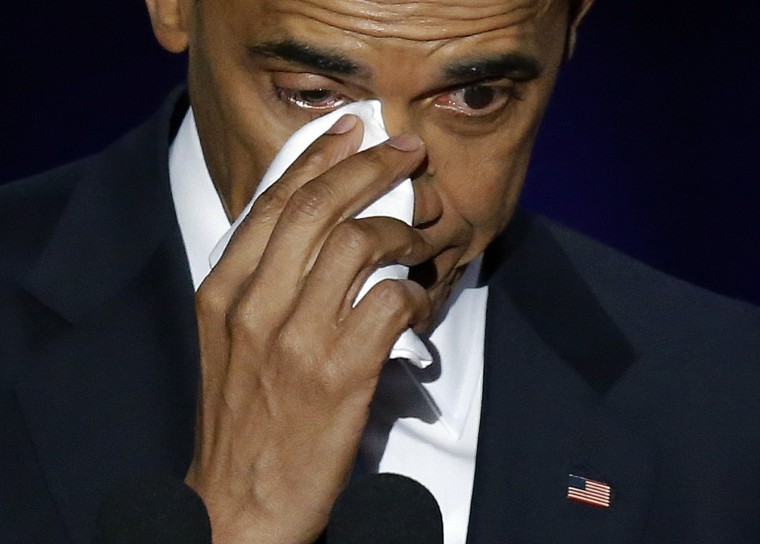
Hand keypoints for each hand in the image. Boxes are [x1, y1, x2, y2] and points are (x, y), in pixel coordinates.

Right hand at [185, 115, 436, 543]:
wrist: (240, 502)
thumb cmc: (242, 418)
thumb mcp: (229, 339)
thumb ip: (260, 282)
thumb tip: (312, 230)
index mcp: (223, 292)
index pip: (274, 201)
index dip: (317, 156)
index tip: (349, 130)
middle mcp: (254, 305)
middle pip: (318, 207)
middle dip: (368, 166)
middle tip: (403, 152)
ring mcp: (296, 338)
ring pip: (357, 243)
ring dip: (397, 230)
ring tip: (415, 236)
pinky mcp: (340, 374)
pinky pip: (389, 301)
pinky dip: (412, 291)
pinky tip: (414, 300)